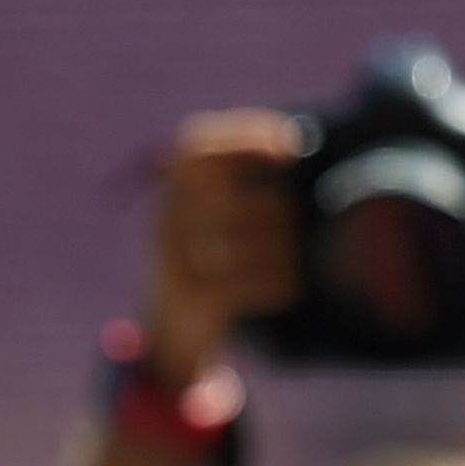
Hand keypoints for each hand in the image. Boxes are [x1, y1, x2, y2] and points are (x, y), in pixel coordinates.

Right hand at [140, 110, 302, 382]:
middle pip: (224, 197)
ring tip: (299, 253)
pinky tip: (293, 284)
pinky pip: (241, 288)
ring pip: (237, 245)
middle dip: (273, 205)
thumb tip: (299, 146)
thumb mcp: (210, 212)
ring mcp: (173, 262)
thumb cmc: (209, 257)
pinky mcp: (190, 301)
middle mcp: (165, 219)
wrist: (171, 330)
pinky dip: (275, 284)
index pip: (195, 145)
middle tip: (298, 217)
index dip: (242, 136)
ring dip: (280, 248)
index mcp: (170, 189)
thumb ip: (242, 179)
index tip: (289, 144)